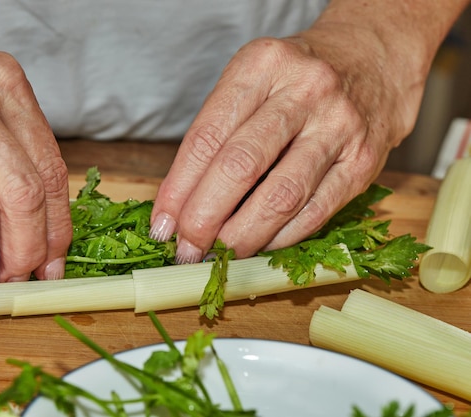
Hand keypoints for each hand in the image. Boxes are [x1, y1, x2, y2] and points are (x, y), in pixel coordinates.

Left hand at [150, 18, 434, 262]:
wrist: (374, 60)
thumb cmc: (296, 80)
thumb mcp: (251, 82)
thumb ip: (217, 134)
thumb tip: (180, 204)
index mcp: (262, 65)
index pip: (207, 136)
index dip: (178, 188)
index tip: (162, 224)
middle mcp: (304, 91)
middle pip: (241, 166)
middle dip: (204, 218)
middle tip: (186, 248)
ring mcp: (340, 126)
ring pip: (281, 196)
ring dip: (241, 236)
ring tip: (219, 255)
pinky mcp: (364, 162)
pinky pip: (316, 212)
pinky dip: (281, 238)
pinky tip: (259, 247)